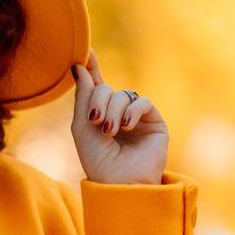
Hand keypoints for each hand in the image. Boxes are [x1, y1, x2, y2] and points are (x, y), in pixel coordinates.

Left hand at [70, 48, 168, 184]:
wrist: (119, 181)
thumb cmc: (97, 160)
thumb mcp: (82, 126)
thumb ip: (83, 96)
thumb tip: (80, 66)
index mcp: (99, 114)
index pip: (96, 86)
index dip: (92, 68)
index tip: (85, 53)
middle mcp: (118, 113)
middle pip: (106, 89)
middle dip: (98, 102)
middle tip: (96, 122)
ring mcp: (137, 116)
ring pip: (123, 95)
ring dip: (113, 111)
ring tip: (110, 131)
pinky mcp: (154, 121)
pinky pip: (143, 102)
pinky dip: (132, 112)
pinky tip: (126, 127)